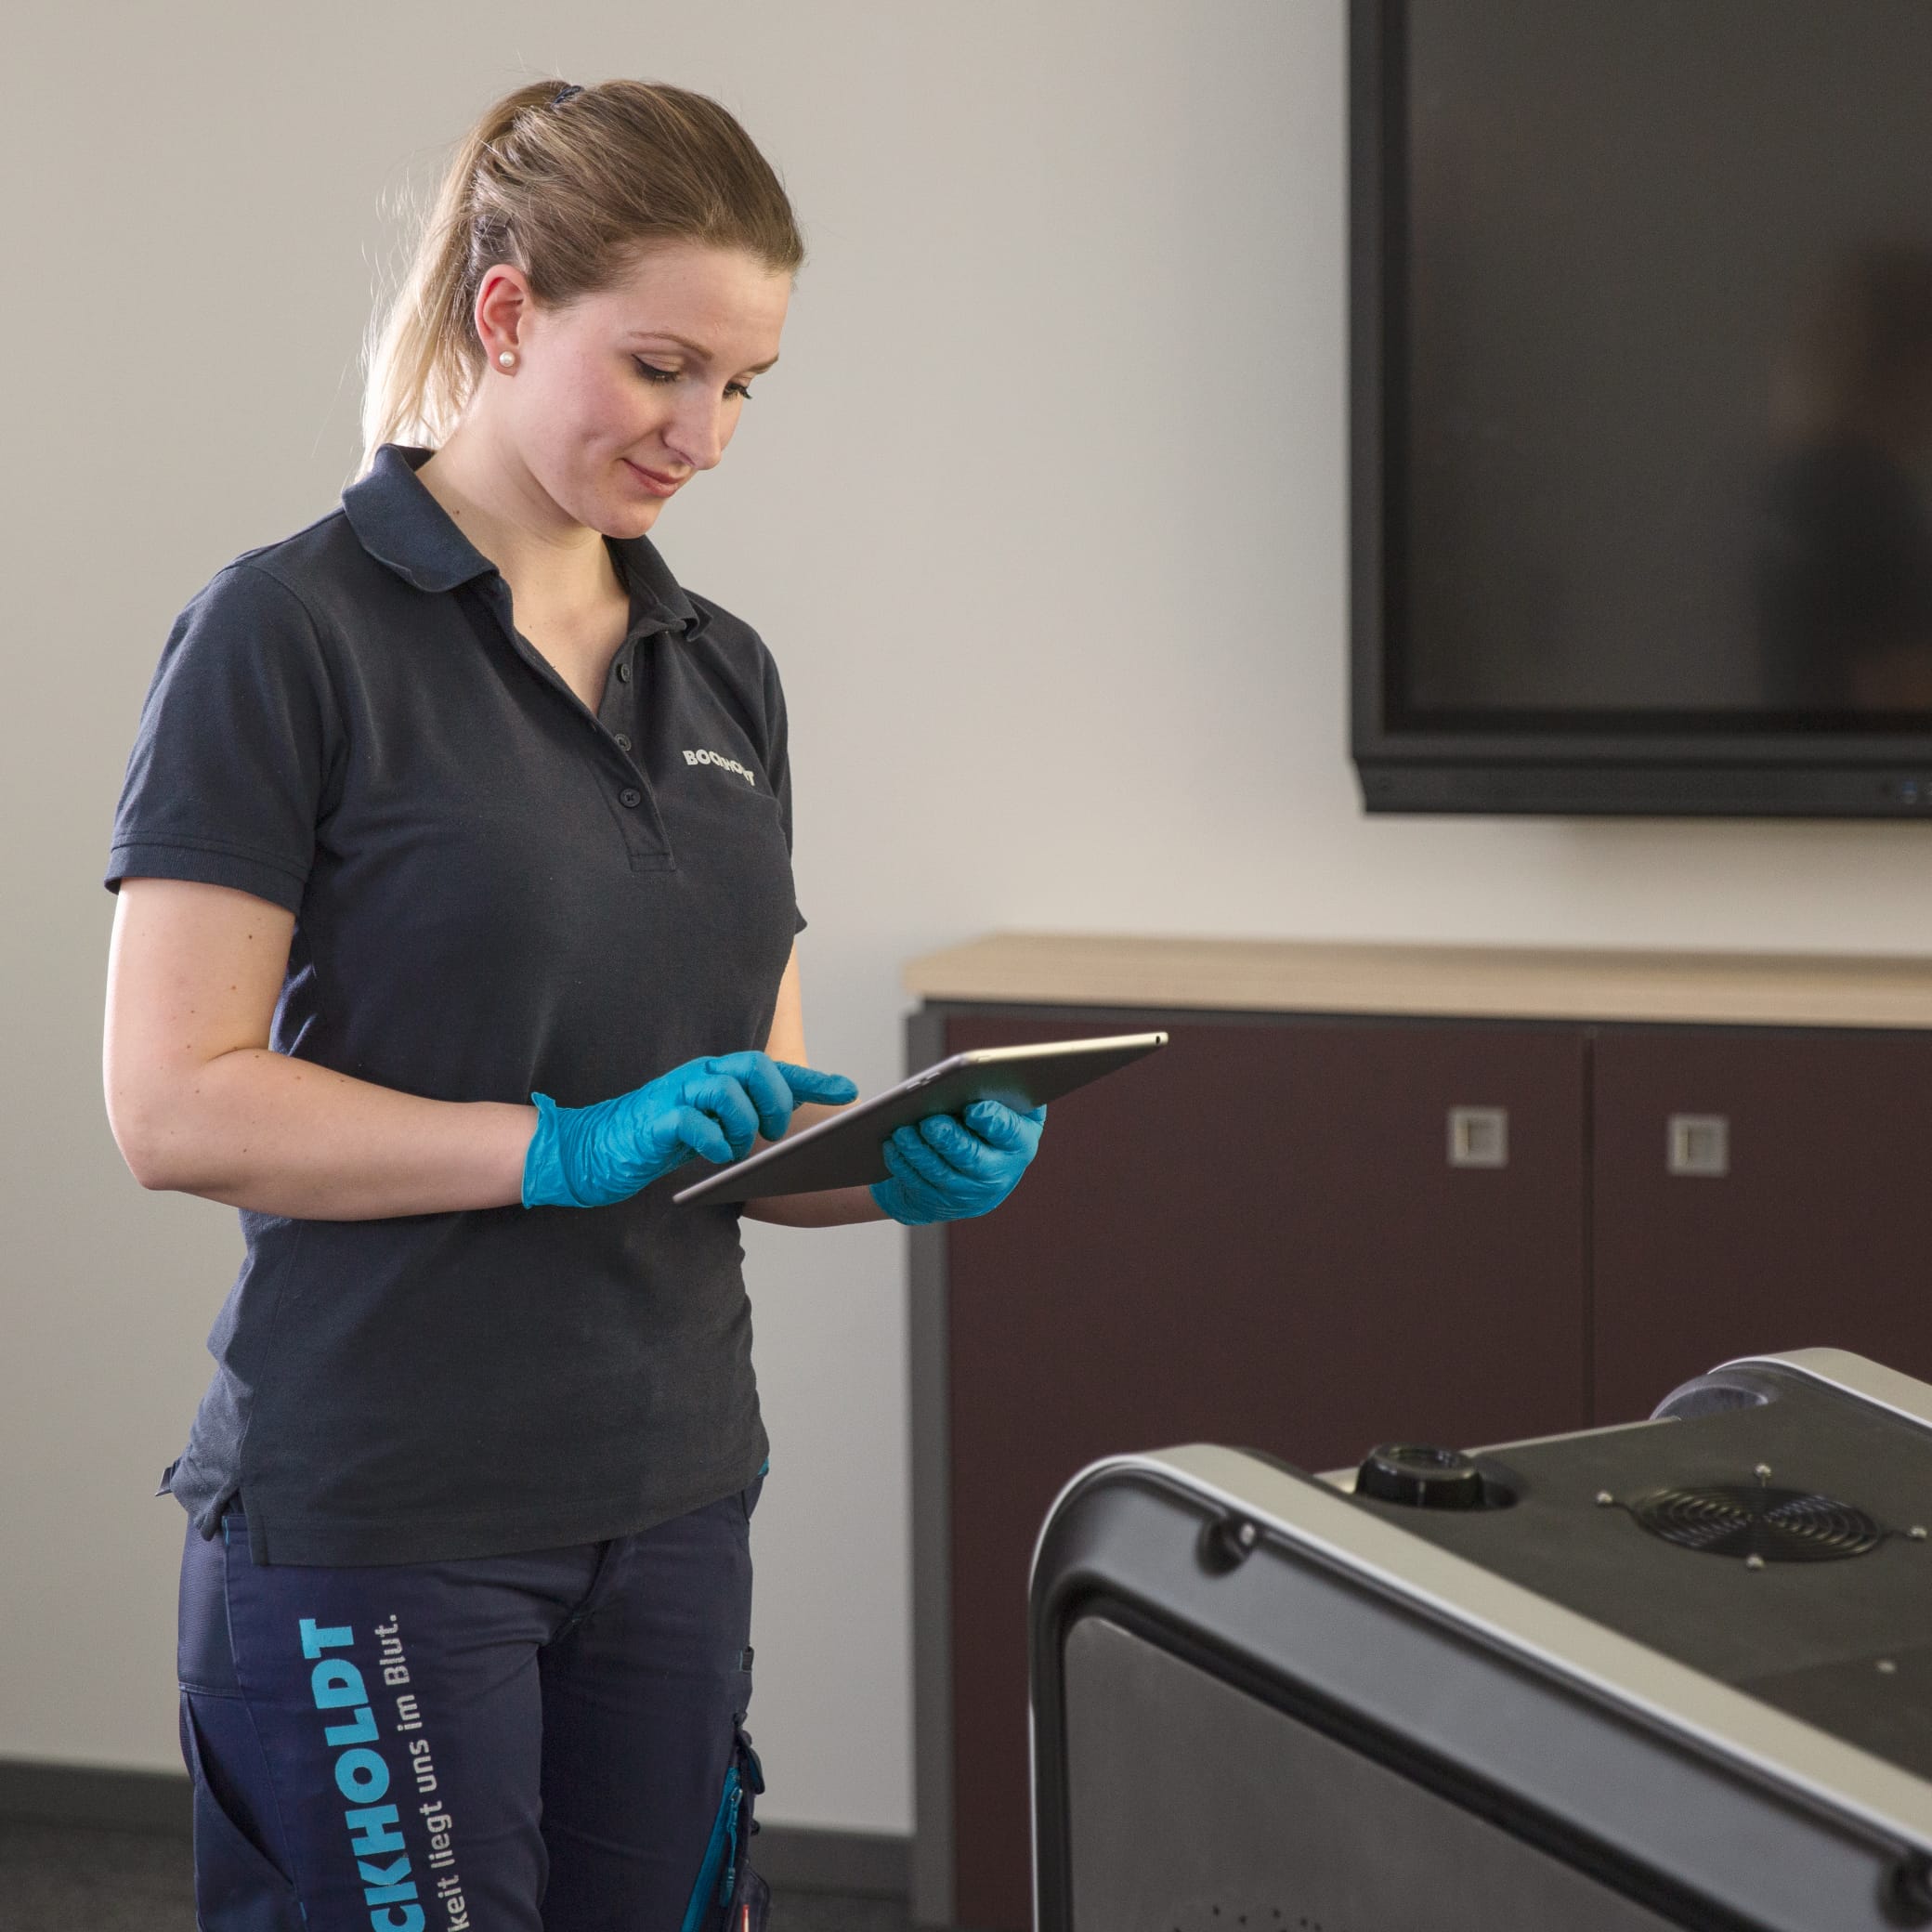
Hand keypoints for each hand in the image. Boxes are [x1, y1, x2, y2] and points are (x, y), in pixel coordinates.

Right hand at [522, 1052, 858, 1207]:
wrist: (594, 1150)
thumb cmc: (657, 1138)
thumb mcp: (709, 1127)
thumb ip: (741, 1120)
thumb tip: (786, 1130)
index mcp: (716, 1076)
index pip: (773, 1069)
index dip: (813, 1079)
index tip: (848, 1090)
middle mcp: (699, 1077)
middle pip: (755, 1068)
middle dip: (775, 1101)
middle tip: (772, 1133)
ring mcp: (675, 1095)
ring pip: (727, 1091)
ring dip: (745, 1124)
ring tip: (738, 1148)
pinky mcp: (655, 1121)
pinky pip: (694, 1122)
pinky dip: (714, 1141)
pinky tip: (717, 1156)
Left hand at [870, 1100, 1046, 1225]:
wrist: (974, 1171)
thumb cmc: (987, 1125)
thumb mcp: (1005, 1107)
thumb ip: (1001, 1087)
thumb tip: (981, 1070)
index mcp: (1019, 1141)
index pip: (1010, 1132)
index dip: (993, 1121)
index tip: (974, 1109)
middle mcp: (1000, 1172)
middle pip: (972, 1158)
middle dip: (949, 1140)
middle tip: (929, 1123)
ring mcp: (970, 1192)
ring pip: (941, 1173)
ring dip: (919, 1152)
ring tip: (902, 1131)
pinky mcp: (942, 1202)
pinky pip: (919, 1185)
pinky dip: (904, 1165)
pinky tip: (893, 1147)